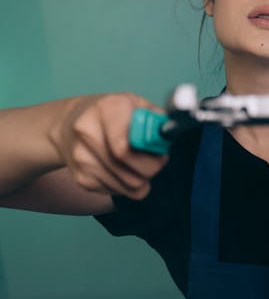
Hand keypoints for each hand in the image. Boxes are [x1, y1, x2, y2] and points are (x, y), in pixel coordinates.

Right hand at [48, 93, 167, 198]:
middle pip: (131, 173)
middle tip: (154, 161)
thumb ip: (156, 119)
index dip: (151, 157)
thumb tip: (168, 135)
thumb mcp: (136, 105)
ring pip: (128, 187)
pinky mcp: (81, 178)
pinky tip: (121, 169)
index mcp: (107, 109)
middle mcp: (88, 132)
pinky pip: (117, 193)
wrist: (69, 124)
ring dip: (140, 180)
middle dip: (150, 170)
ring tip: (137, 164)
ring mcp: (81, 158)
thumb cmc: (112, 114)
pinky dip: (125, 185)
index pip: (125, 148)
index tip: (160, 153)